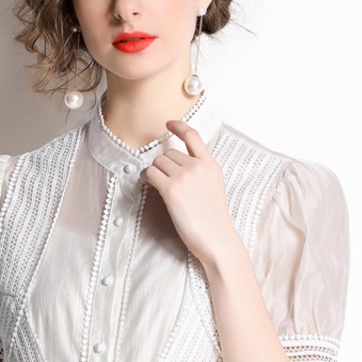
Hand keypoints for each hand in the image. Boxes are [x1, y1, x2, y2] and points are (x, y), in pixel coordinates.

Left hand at [141, 118, 240, 267]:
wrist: (216, 238)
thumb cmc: (212, 220)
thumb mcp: (213, 188)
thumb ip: (200, 173)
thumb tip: (176, 167)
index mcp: (210, 165)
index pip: (193, 136)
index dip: (178, 127)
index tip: (168, 124)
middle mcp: (197, 166)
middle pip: (169, 154)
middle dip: (163, 165)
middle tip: (163, 181)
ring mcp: (184, 176)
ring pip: (158, 163)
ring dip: (154, 172)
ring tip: (158, 186)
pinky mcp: (171, 189)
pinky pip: (150, 174)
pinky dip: (146, 178)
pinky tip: (148, 184)